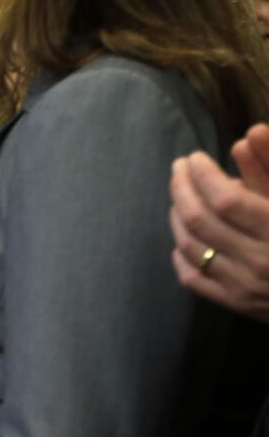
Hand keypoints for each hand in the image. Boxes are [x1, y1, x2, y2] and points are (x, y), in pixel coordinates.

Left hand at [169, 124, 268, 323]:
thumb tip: (250, 133)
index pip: (226, 199)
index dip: (203, 174)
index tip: (194, 157)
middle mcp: (261, 261)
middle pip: (200, 220)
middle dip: (181, 188)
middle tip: (179, 168)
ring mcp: (246, 286)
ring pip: (190, 247)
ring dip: (176, 216)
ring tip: (179, 195)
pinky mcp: (238, 304)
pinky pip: (192, 278)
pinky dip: (181, 254)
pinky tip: (185, 236)